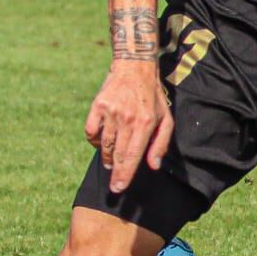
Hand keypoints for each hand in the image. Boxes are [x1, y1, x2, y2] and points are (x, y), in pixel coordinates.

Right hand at [84, 61, 172, 192]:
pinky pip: (91, 132)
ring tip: (111, 162)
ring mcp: (111, 112)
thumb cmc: (152, 97)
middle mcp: (127, 119)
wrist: (135, 67)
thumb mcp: (165, 118)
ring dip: (107, 157)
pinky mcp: (98, 105)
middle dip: (115, 173)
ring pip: (104, 145)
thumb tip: (153, 166)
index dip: (125, 175)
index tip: (119, 188)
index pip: (133, 156)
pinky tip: (103, 141)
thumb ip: (161, 143)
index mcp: (145, 123)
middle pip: (118, 154)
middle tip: (113, 186)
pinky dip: (95, 140)